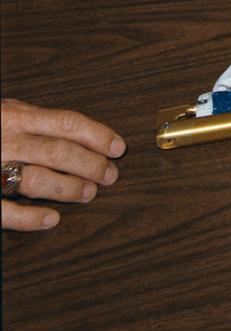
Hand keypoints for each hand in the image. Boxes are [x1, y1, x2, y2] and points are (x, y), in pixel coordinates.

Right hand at [2, 98, 124, 231]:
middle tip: (110, 175)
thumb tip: (73, 129)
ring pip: (36, 179)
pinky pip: (4, 209)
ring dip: (68, 187)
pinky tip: (51, 219)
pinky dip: (30, 217)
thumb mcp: (4, 111)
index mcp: (15, 115)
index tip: (118, 147)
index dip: (98, 135)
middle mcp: (5, 139)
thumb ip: (32, 119)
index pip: (67, 122)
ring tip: (89, 193)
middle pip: (59, 151)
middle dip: (90, 164)